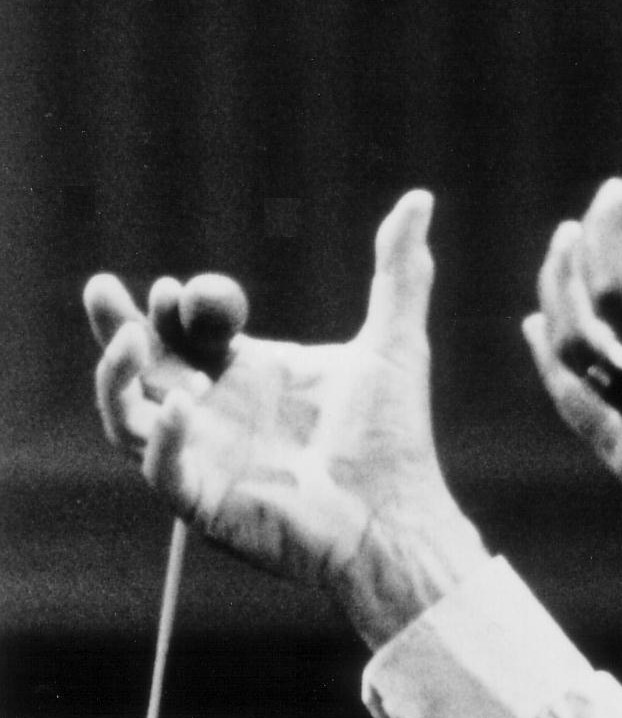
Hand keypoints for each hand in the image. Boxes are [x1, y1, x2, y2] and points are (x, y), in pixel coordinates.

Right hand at [85, 192, 486, 649]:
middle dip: (114, 325)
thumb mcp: (394, 344)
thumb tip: (420, 200)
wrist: (400, 518)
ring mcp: (203, 460)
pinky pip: (161, 470)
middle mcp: (213, 415)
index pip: (179, 331)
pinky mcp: (205, 505)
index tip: (176, 287)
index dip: (166, 306)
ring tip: (128, 341)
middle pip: (138, 366)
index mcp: (244, 375)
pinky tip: (183, 406)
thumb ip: (398, 273)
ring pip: (127, 415)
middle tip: (104, 289)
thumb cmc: (395, 440)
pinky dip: (164, 438)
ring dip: (116, 377)